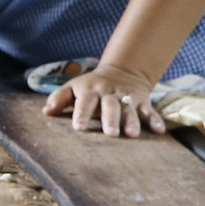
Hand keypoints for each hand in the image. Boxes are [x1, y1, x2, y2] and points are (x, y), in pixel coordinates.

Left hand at [41, 63, 164, 137]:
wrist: (122, 71)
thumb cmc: (91, 86)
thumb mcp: (74, 87)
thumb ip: (59, 98)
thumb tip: (45, 112)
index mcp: (91, 90)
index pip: (85, 102)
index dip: (81, 113)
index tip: (79, 127)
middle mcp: (109, 93)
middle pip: (110, 106)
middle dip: (110, 119)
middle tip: (110, 134)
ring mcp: (127, 97)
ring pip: (130, 109)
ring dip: (132, 121)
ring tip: (132, 134)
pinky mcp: (142, 101)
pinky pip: (150, 110)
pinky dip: (155, 120)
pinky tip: (159, 131)